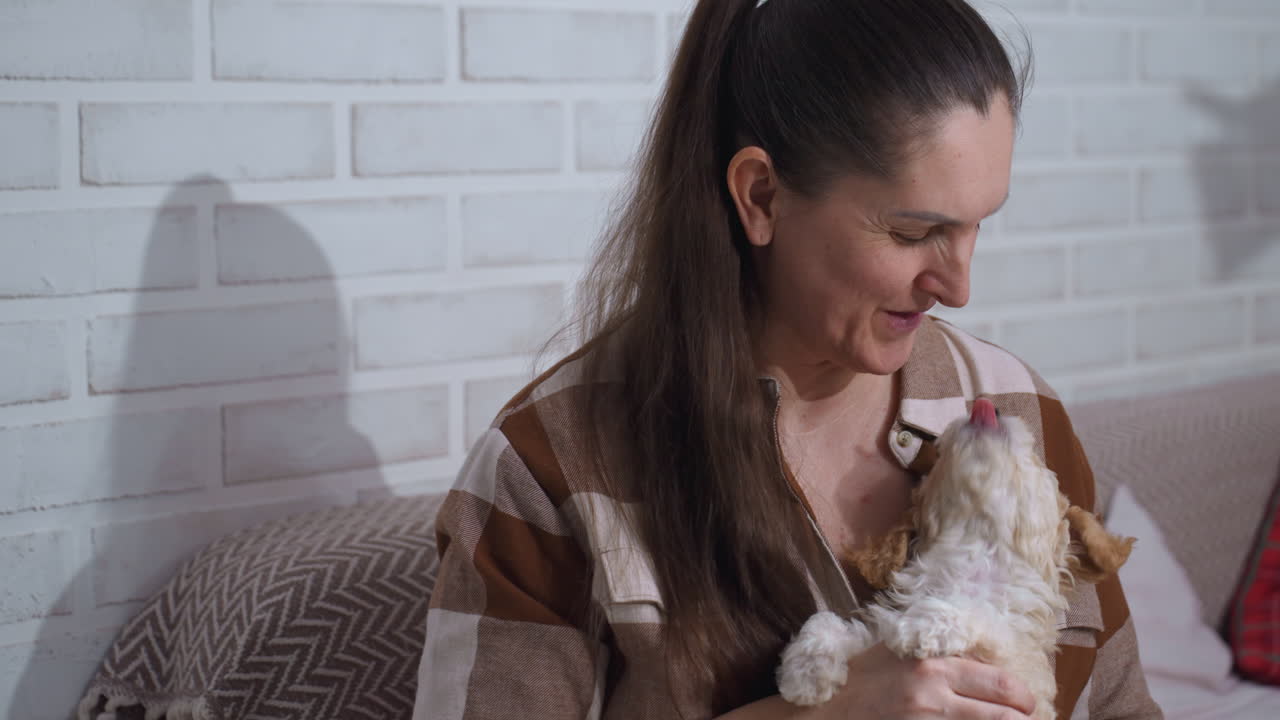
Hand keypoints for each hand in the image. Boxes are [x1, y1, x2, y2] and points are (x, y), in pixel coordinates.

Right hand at [829, 643, 1034, 719]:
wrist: (828, 713)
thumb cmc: (861, 679)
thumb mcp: (898, 652)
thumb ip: (938, 654)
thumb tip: (981, 660)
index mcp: (933, 666)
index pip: (1000, 683)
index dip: (1022, 696)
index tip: (1026, 702)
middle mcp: (935, 697)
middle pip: (1005, 716)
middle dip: (1023, 719)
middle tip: (1025, 718)